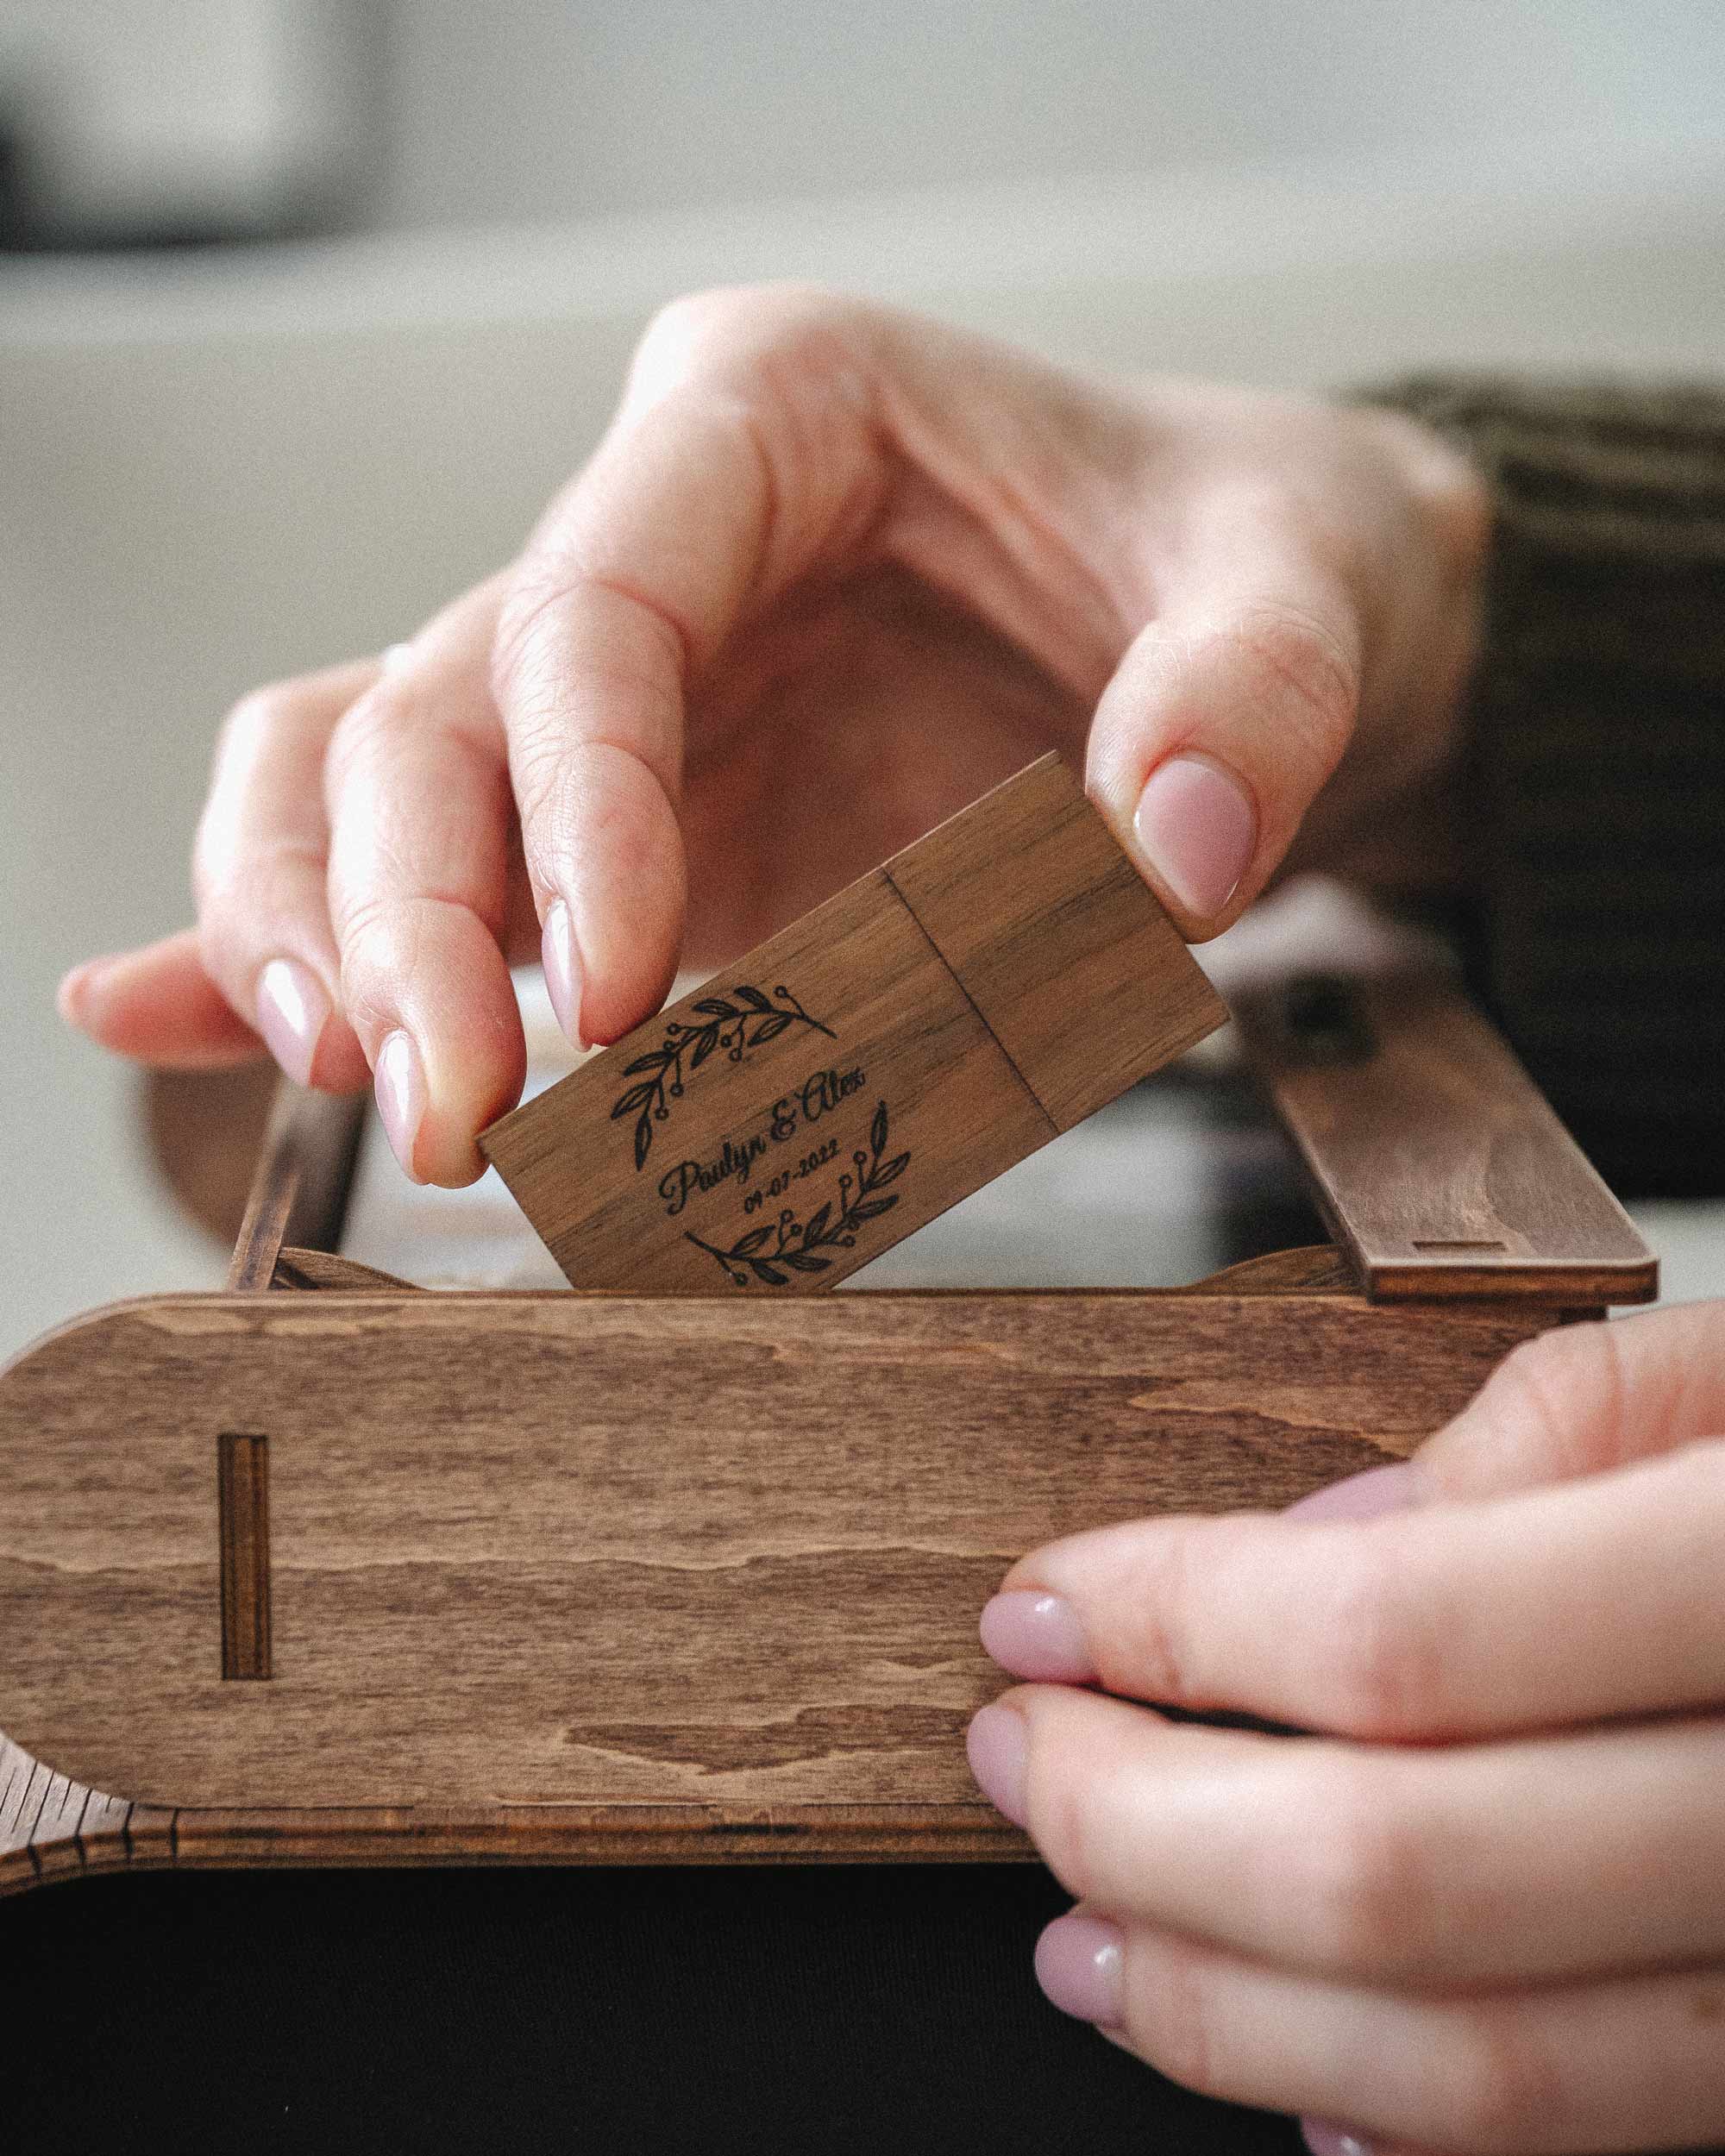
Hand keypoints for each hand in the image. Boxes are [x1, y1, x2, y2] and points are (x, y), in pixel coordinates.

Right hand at [59, 287, 1484, 1182]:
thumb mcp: (1304, 588)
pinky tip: (171, 1008)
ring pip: (363, 772)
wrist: (1250, 625)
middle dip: (418, 918)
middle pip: (435, 706)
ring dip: (327, 939)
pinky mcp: (623, 821)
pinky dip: (285, 937)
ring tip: (373, 1097)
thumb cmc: (1248, 559)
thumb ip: (1249, 698)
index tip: (611, 998)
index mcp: (772, 416)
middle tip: (466, 1114)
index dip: (573, 803)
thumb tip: (1162, 852)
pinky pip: (416, 859)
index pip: (596, 606)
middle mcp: (656, 544)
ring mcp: (618, 695)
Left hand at [966, 1301, 1724, 2153]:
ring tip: (1082, 1935)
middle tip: (1019, 1754)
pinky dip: (1410, 2121)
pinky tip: (1290, 2071)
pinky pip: (1610, 2134)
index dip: (1169, 1615)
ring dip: (1221, 2008)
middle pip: (1397, 1864)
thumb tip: (1312, 1546)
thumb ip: (1544, 1436)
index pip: (1397, 1624)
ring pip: (1480, 2057)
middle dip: (1140, 1816)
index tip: (1038, 1603)